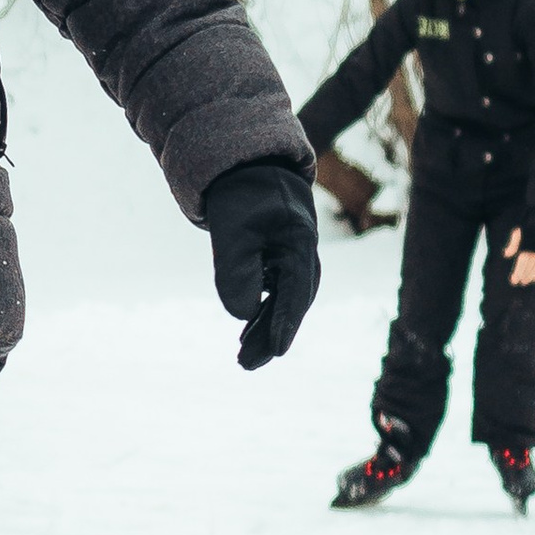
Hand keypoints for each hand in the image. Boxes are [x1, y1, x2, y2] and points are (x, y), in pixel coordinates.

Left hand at [204, 159, 319, 369]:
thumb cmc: (241, 196)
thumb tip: (242, 314)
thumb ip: (234, 269)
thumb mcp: (231, 228)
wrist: (249, 169)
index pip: (294, 292)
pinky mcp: (281, 263)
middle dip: (271, 336)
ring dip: (264, 330)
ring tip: (242, 359)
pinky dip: (262, 314)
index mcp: (299, 243)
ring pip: (283, 304)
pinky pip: (276, 296)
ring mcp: (295, 260)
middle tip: (246, 365)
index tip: (275, 351)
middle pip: (291, 304)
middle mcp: (304, 255)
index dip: (284, 323)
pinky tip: (246, 333)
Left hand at [505, 229, 534, 289]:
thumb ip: (512, 245)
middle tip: (518, 282)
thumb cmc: (528, 229)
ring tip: (525, 281)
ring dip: (531, 277)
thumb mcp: (518, 234)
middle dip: (523, 277)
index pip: (521, 265)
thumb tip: (506, 254)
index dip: (517, 274)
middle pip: (529, 269)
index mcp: (526, 248)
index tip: (513, 280)